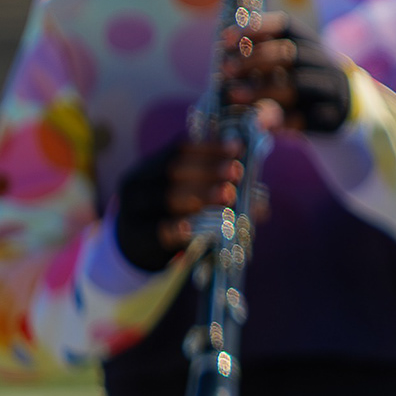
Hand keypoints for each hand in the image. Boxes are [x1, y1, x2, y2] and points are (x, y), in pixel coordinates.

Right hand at [113, 133, 245, 273]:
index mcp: (152, 166)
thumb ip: (223, 189)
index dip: (209, 147)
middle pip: (173, 171)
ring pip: (166, 198)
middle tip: (236, 172)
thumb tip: (262, 200)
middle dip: (208, 169)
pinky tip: (192, 227)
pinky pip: (156, 230)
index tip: (237, 148)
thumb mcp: (194, 196)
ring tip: (229, 195)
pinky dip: (176, 227)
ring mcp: (133, 210)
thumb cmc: (177, 215)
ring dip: (201, 195)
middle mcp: (138, 183)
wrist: (141, 248)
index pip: (179, 149)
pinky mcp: (137, 237)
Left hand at [218, 17, 353, 136]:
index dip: (257, 28)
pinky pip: (303, 118)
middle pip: (291, 53)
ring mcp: (332, 90)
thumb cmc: (302, 83)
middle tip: (226, 69)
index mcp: (311, 44)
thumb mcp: (287, 65)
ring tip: (233, 96)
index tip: (227, 39)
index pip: (287, 26)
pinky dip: (278, 120)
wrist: (344, 109)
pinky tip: (257, 123)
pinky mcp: (332, 117)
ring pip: (298, 84)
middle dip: (254, 60)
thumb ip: (260, 57)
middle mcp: (325, 62)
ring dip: (261, 89)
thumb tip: (224, 48)